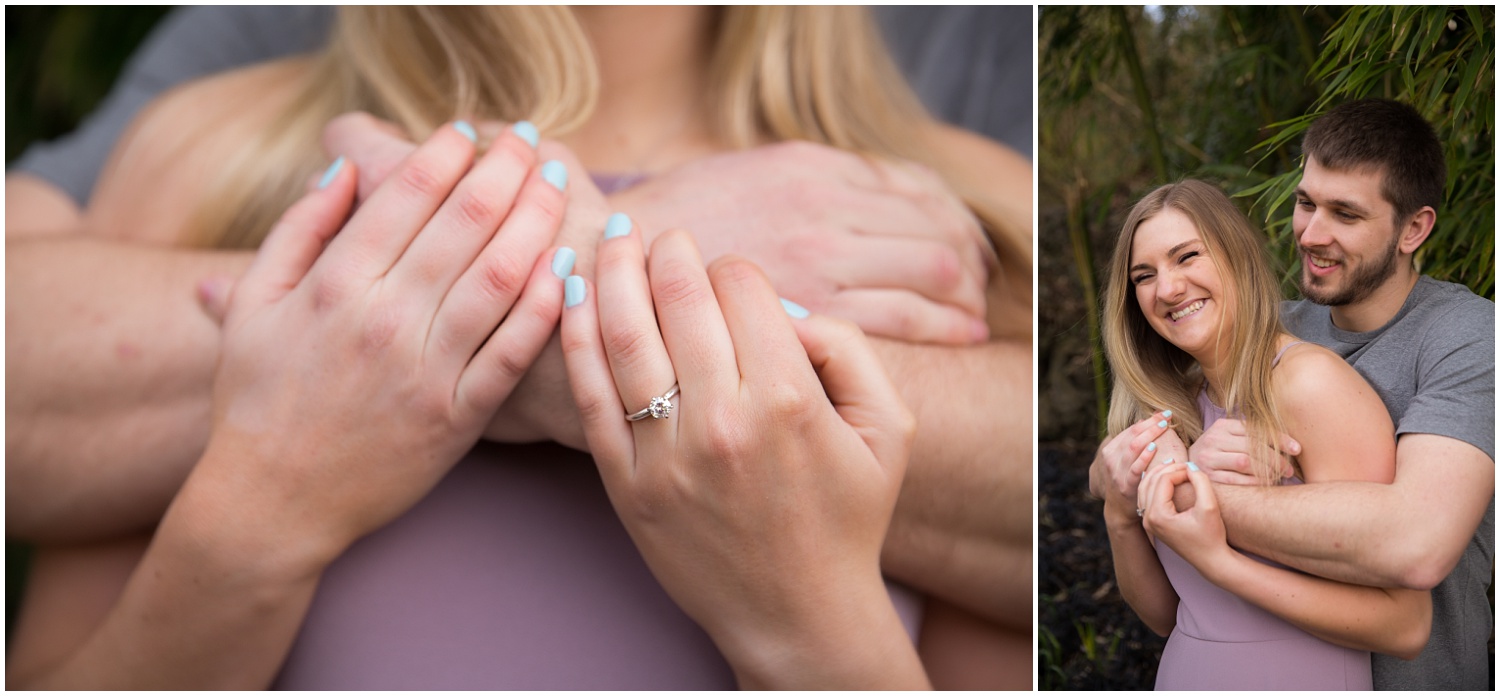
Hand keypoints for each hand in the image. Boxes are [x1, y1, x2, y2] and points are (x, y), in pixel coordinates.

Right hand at [199, 122, 565, 560]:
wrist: (272, 504)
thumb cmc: (256, 400)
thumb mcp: (254, 305)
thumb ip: (297, 230)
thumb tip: (345, 167)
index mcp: (334, 285)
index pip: (407, 195)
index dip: (447, 152)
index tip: (471, 129)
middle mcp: (384, 319)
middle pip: (466, 223)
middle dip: (506, 169)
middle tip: (532, 140)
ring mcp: (426, 369)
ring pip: (500, 276)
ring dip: (537, 220)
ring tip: (559, 183)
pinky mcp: (458, 417)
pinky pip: (512, 352)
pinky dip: (545, 305)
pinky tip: (566, 266)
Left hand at [559, 224, 925, 687]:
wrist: (798, 613)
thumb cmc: (847, 515)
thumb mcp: (890, 428)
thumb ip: (851, 350)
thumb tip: (786, 308)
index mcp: (788, 397)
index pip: (741, 285)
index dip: (733, 268)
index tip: (728, 277)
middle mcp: (723, 420)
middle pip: (678, 296)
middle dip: (667, 251)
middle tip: (660, 234)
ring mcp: (667, 454)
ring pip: (625, 334)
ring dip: (613, 271)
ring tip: (612, 236)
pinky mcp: (626, 484)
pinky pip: (591, 396)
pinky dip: (575, 337)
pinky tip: (571, 294)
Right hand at [610, 140, 993, 344]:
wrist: (612, 267)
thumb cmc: (685, 227)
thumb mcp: (758, 174)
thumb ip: (821, 179)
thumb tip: (886, 186)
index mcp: (814, 170)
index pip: (919, 187)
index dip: (956, 216)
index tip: (971, 241)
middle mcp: (825, 210)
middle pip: (937, 228)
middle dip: (970, 258)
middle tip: (982, 281)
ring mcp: (820, 262)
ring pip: (931, 271)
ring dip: (963, 292)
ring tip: (975, 312)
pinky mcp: (810, 316)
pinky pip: (902, 319)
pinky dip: (943, 323)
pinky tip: (959, 333)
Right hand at [1088, 411, 1178, 507]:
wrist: (1120, 508)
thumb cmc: (1128, 480)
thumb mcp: (1126, 460)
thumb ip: (1132, 442)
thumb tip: (1144, 420)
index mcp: (1111, 450)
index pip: (1131, 429)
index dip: (1148, 420)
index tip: (1164, 413)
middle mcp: (1111, 459)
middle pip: (1133, 435)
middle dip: (1151, 423)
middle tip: (1167, 416)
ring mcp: (1116, 472)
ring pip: (1133, 447)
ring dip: (1150, 434)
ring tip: (1164, 427)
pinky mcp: (1125, 485)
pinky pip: (1136, 468)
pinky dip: (1147, 457)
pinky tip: (1158, 449)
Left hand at [1141, 461, 1231, 569]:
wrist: (1211, 560)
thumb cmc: (1212, 535)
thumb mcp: (1209, 506)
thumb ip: (1200, 482)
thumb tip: (1189, 465)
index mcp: (1158, 516)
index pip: (1163, 480)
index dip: (1180, 470)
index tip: (1195, 470)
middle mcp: (1147, 519)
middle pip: (1151, 481)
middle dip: (1168, 470)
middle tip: (1185, 464)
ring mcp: (1147, 521)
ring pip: (1145, 488)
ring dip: (1159, 475)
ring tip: (1176, 467)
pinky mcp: (1151, 522)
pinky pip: (1146, 496)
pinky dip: (1155, 484)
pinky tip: (1168, 478)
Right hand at [1189, 417, 1300, 484]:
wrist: (1186, 468)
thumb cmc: (1217, 452)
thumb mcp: (1229, 437)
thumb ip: (1250, 435)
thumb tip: (1289, 443)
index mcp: (1222, 426)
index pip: (1256, 430)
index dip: (1279, 439)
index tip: (1297, 449)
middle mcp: (1213, 439)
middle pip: (1252, 447)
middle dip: (1276, 458)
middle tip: (1289, 469)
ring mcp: (1208, 458)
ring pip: (1245, 462)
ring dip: (1267, 471)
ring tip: (1280, 476)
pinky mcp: (1208, 476)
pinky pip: (1236, 479)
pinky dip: (1254, 482)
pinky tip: (1265, 483)